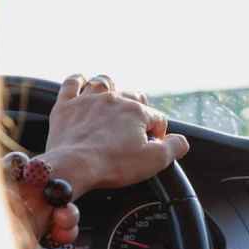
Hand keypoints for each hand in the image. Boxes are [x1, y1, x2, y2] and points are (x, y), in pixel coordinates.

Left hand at [43, 74, 189, 197]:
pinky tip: (82, 83)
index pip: (157, 118)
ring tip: (113, 100)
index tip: (152, 147)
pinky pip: (72, 83)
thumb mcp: (155, 161)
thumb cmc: (114, 164)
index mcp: (137, 111)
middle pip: (133, 96)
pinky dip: (78, 81)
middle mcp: (114, 99)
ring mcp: (88, 100)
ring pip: (104, 82)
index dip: (158, 133)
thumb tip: (182, 140)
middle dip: (139, 109)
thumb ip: (175, 147)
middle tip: (136, 127)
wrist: (74, 167)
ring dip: (112, 88)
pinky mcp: (66, 106)